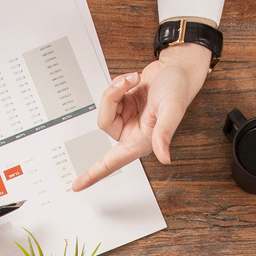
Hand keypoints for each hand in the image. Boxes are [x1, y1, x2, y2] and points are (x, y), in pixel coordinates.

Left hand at [71, 42, 211, 190]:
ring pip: (105, 107)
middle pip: (104, 122)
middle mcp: (133, 132)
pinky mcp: (124, 105)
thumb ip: (165, 134)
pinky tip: (134, 80)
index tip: (77, 186)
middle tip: (128, 83)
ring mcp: (127, 117)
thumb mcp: (172, 110)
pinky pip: (110, 97)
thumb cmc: (178, 89)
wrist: (177, 69)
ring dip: (116, 90)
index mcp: (142, 141)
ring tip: (134, 79)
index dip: (94, 175)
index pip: (113, 162)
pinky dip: (119, 84)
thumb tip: (165, 158)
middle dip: (111, 98)